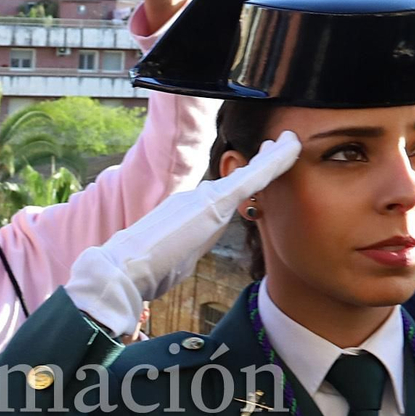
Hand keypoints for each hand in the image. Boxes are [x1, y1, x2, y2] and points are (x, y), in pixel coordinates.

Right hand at [66, 132, 301, 335]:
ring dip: (271, 159)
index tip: (251, 175)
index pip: (219, 197)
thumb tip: (181, 256)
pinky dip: (274, 162)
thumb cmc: (141, 273)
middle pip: (235, 181)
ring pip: (248, 176)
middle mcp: (196, 200)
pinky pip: (253, 178)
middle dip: (258, 165)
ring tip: (289, 143)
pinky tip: (290, 146)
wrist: (124, 269)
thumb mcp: (168, 262)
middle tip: (274, 147)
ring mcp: (205, 199)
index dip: (239, 185)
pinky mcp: (215, 203)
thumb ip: (180, 252)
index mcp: (186, 214)